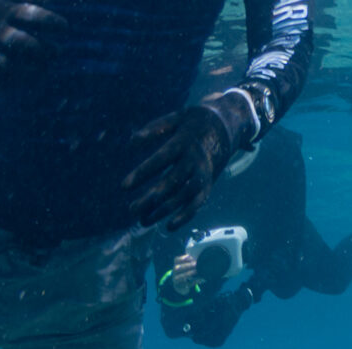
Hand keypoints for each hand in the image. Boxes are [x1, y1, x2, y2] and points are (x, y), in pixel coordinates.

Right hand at [0, 0, 68, 87]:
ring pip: (28, 69)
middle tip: (54, 52)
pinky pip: (10, 84)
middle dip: (52, 52)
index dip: (56, 24)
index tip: (63, 28)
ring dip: (40, 70)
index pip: (40, 17)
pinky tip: (23, 77)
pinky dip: (20, 82)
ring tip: (42, 67)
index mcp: (3, 10)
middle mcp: (0, 33)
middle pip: (38, 48)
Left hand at [122, 93, 247, 229]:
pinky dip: (185, 216)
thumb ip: (154, 128)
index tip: (123, 187)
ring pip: (184, 198)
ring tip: (143, 221)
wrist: (227, 128)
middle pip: (172, 184)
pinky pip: (198, 204)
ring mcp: (204, 175)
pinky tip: (168, 227)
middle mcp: (196, 161)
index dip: (142, 173)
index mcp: (185, 142)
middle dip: (151, 199)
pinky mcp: (209, 185)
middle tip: (131, 210)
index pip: (161, 160)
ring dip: (164, 211)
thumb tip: (132, 143)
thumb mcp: (175, 118)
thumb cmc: (194, 122)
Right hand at [157, 253, 201, 307]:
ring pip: (181, 276)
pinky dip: (194, 282)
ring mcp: (176, 279)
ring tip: (197, 271)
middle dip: (187, 266)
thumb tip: (200, 252)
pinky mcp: (180, 287)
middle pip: (178, 268)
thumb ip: (192, 261)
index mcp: (176, 265)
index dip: (183, 258)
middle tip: (196, 264)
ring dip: (189, 273)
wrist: (181, 286)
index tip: (190, 257)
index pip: (176, 260)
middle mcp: (174, 271)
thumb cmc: (186, 273)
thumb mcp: (187, 267)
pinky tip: (201, 280)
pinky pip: (187, 284)